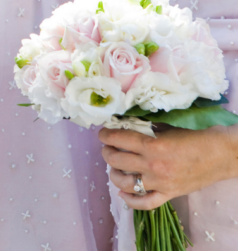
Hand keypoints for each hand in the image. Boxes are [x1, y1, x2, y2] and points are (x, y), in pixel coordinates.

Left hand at [99, 125, 237, 209]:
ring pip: (124, 182)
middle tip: (107, 147)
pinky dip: (130, 200)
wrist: (224, 154)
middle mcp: (153, 166)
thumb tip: (125, 126)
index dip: (106, 135)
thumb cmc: (198, 136)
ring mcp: (160, 182)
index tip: (102, 134)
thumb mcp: (169, 127)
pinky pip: (144, 202)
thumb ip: (147, 128)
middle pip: (116, 160)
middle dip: (107, 151)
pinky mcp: (169, 194)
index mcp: (153, 145)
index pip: (119, 139)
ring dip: (113, 173)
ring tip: (114, 166)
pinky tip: (122, 192)